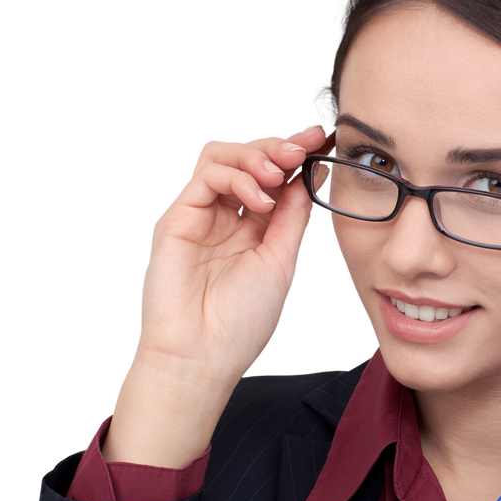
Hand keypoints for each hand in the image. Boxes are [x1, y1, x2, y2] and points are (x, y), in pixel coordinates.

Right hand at [131, 125, 334, 387]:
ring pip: (222, 154)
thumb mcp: (281, 261)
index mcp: (253, 226)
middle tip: (304, 148)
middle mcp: (225, 214)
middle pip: (247, 155)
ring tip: (278, 176)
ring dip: (256, 154)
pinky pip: (204, 174)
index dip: (297, 155)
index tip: (324, 142)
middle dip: (280, 145)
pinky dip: (236, 176)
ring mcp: (199, 214)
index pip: (273, 174)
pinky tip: (259, 201)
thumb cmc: (240, 324)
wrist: (203, 358)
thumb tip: (310, 177)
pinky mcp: (177, 218)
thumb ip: (292, 218)